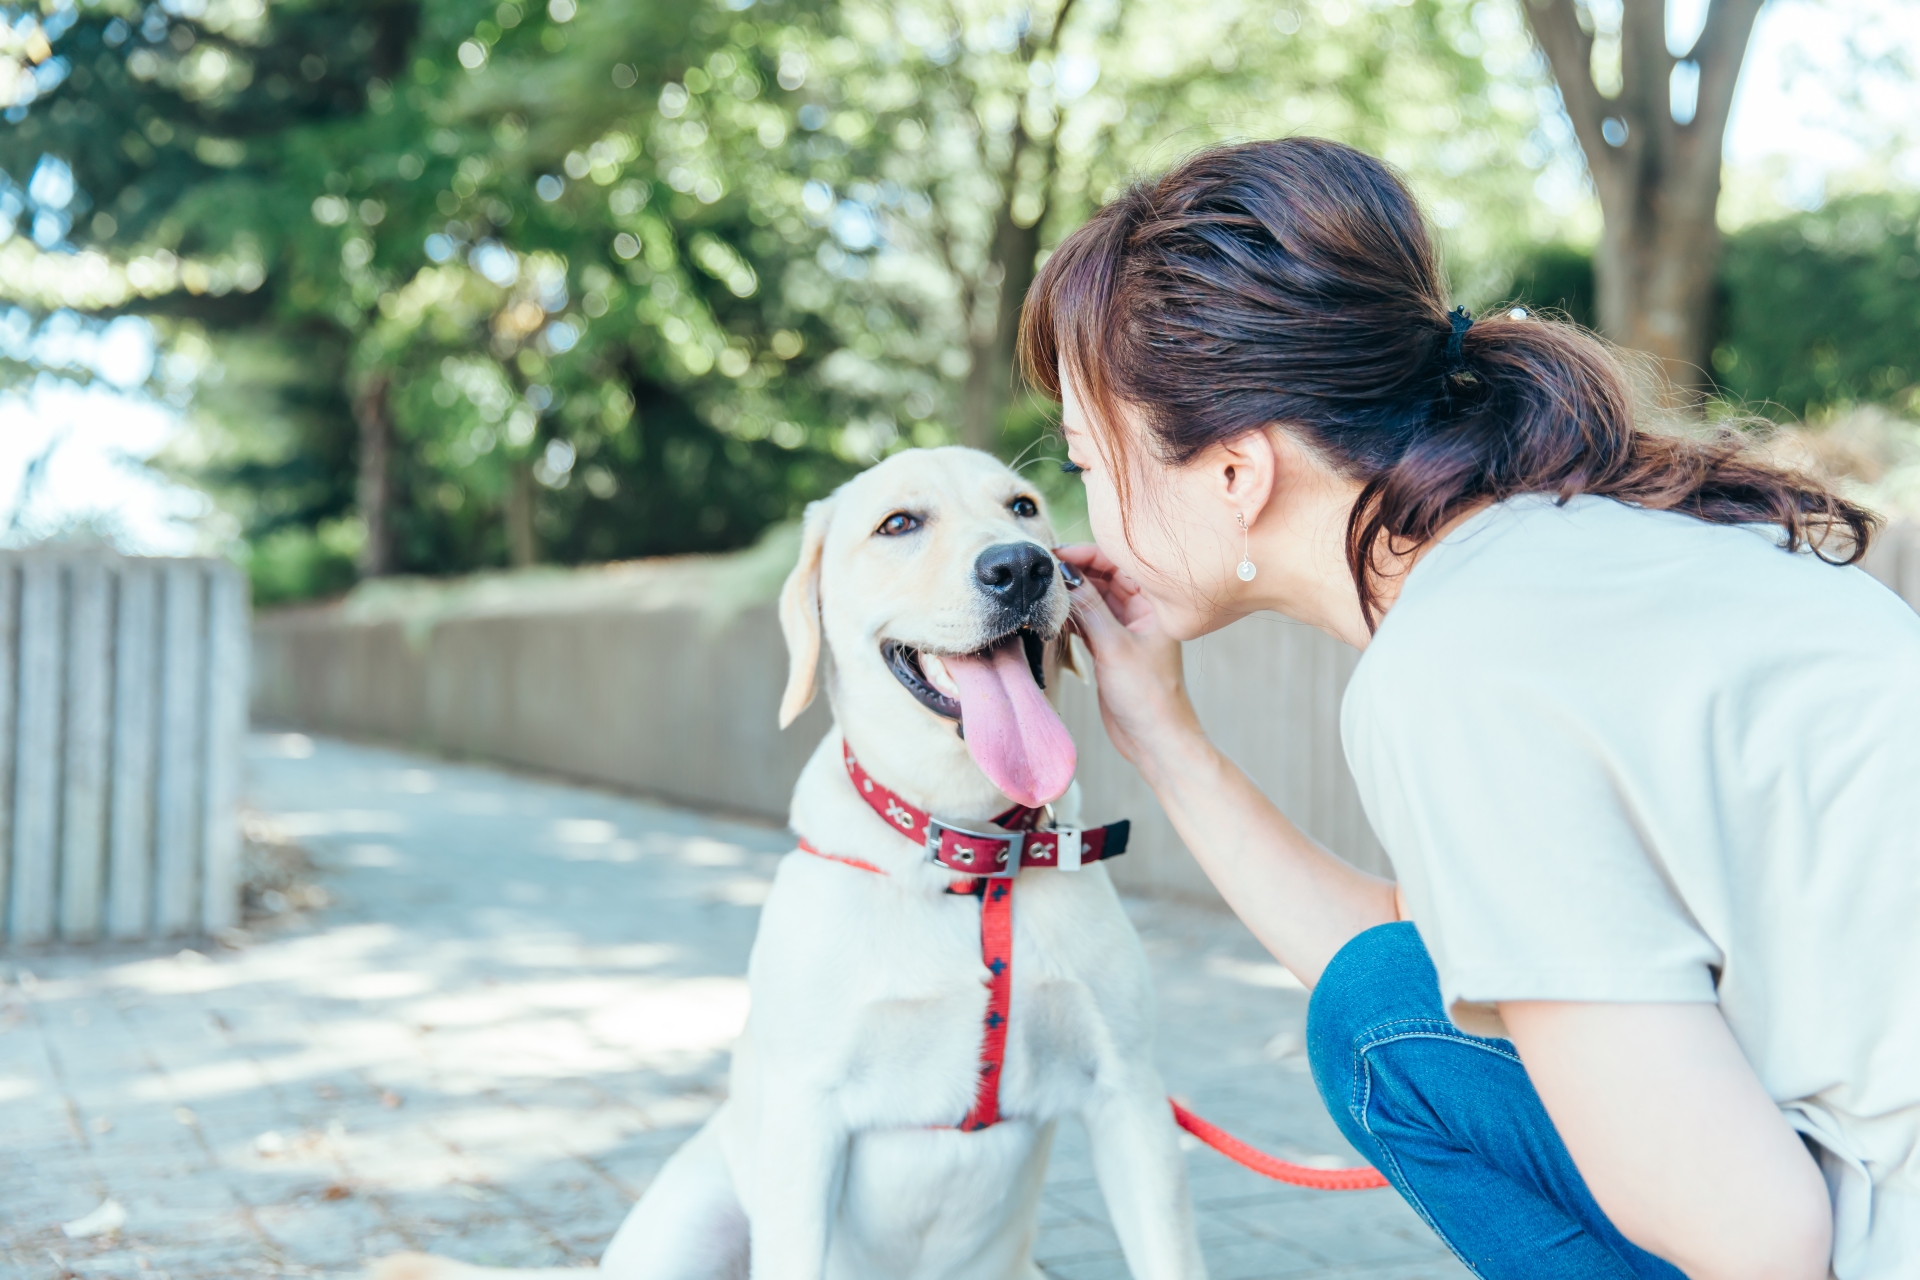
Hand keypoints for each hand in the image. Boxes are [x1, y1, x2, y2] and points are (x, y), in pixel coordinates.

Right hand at [1056, 545, 1204, 776]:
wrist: (1154, 740)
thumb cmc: (1147, 695)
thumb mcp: (1115, 647)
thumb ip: (1089, 609)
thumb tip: (1065, 577)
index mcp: (1155, 604)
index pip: (1120, 564)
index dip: (1089, 555)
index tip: (1057, 555)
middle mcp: (1142, 612)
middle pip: (1105, 578)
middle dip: (1076, 572)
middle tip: (1044, 571)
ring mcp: (1125, 631)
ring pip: (1094, 600)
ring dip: (1072, 595)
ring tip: (1043, 591)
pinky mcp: (1110, 649)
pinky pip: (1088, 622)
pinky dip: (1071, 616)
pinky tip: (1053, 614)